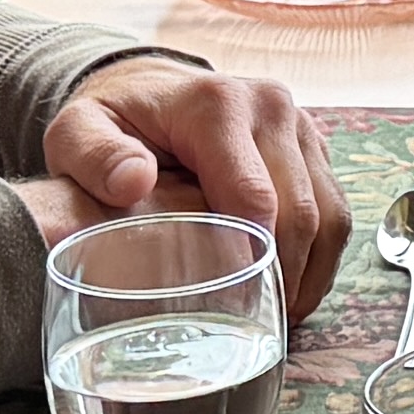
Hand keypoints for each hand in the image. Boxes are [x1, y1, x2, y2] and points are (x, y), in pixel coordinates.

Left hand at [39, 61, 348, 315]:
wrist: (150, 88)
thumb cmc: (114, 121)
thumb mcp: (77, 132)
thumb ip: (94, 155)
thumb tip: (134, 181)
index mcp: (218, 104)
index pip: (255, 195)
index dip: (253, 258)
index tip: (236, 306)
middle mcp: (271, 107)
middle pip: (301, 211)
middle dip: (285, 276)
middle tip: (259, 324)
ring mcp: (300, 126)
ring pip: (330, 214)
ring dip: (310, 272)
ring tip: (280, 315)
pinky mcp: (315, 147)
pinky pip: (336, 210)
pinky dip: (321, 257)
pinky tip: (293, 286)